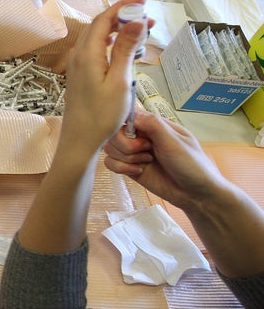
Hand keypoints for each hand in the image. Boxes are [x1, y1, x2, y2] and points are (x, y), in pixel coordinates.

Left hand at [60, 0, 148, 148]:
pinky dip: (113, 45)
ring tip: (144, 33)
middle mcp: (79, 56)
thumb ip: (125, 49)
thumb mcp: (120, 81)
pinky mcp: (81, 75)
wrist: (80, 140)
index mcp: (88, 54)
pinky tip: (128, 52)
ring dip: (120, 32)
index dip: (123, 7)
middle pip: (100, 26)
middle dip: (124, 17)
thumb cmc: (101, 115)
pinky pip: (97, 51)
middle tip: (148, 18)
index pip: (104, 19)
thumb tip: (135, 21)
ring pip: (98, 38)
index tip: (143, 2)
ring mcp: (78, 65)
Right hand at [104, 112, 224, 211]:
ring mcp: (134, 153)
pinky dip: (121, 168)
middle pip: (114, 133)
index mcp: (153, 125)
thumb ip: (153, 125)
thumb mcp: (175, 142)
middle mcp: (140, 137)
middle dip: (126, 145)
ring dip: (125, 157)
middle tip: (146, 151)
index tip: (135, 135)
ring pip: (110, 148)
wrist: (196, 195)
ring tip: (146, 162)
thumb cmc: (192, 164)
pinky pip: (110, 163)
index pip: (126, 115)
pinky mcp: (129, 168)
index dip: (124, 124)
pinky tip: (138, 171)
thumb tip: (131, 113)